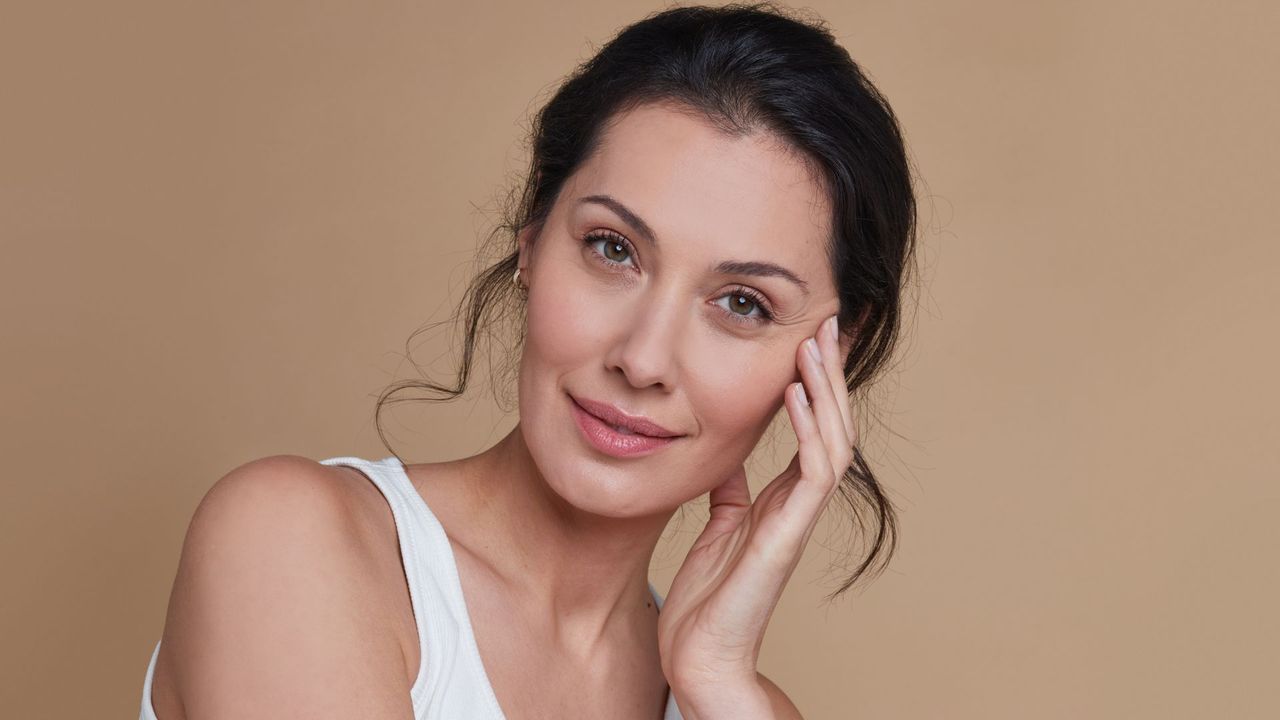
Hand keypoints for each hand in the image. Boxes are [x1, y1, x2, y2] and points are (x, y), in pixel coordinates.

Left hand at [657, 313, 856, 698]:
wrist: (699, 655)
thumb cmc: (706, 600)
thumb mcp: (716, 526)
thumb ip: (730, 490)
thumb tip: (729, 454)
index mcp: (781, 500)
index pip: (810, 429)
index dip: (814, 383)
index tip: (808, 337)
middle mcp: (797, 504)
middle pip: (830, 424)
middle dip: (829, 373)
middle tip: (826, 322)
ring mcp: (796, 519)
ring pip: (831, 440)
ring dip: (825, 390)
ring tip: (815, 343)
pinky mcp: (787, 536)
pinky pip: (812, 472)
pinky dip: (809, 429)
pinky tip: (795, 392)